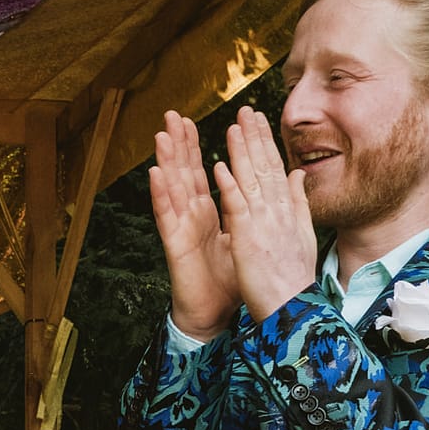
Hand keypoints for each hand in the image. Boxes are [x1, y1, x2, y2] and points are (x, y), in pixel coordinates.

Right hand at [150, 110, 238, 338]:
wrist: (215, 314)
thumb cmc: (228, 280)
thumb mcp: (246, 238)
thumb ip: (252, 211)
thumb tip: (272, 188)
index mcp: (209, 213)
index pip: (204, 173)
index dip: (199, 148)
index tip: (195, 121)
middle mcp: (192, 216)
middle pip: (184, 173)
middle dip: (179, 144)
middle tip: (172, 115)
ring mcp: (181, 228)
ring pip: (172, 189)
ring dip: (166, 161)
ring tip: (161, 135)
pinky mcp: (174, 244)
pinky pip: (166, 216)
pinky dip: (160, 195)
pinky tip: (156, 174)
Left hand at [210, 106, 317, 321]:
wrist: (294, 306)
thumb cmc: (295, 275)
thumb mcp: (302, 233)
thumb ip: (298, 201)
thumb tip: (298, 173)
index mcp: (288, 210)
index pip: (275, 168)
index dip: (266, 143)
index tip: (258, 120)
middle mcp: (278, 211)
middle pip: (265, 167)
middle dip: (254, 138)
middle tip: (246, 111)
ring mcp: (264, 222)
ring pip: (251, 181)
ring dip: (241, 152)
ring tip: (233, 126)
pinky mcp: (248, 238)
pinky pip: (237, 208)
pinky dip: (229, 186)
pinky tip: (219, 166)